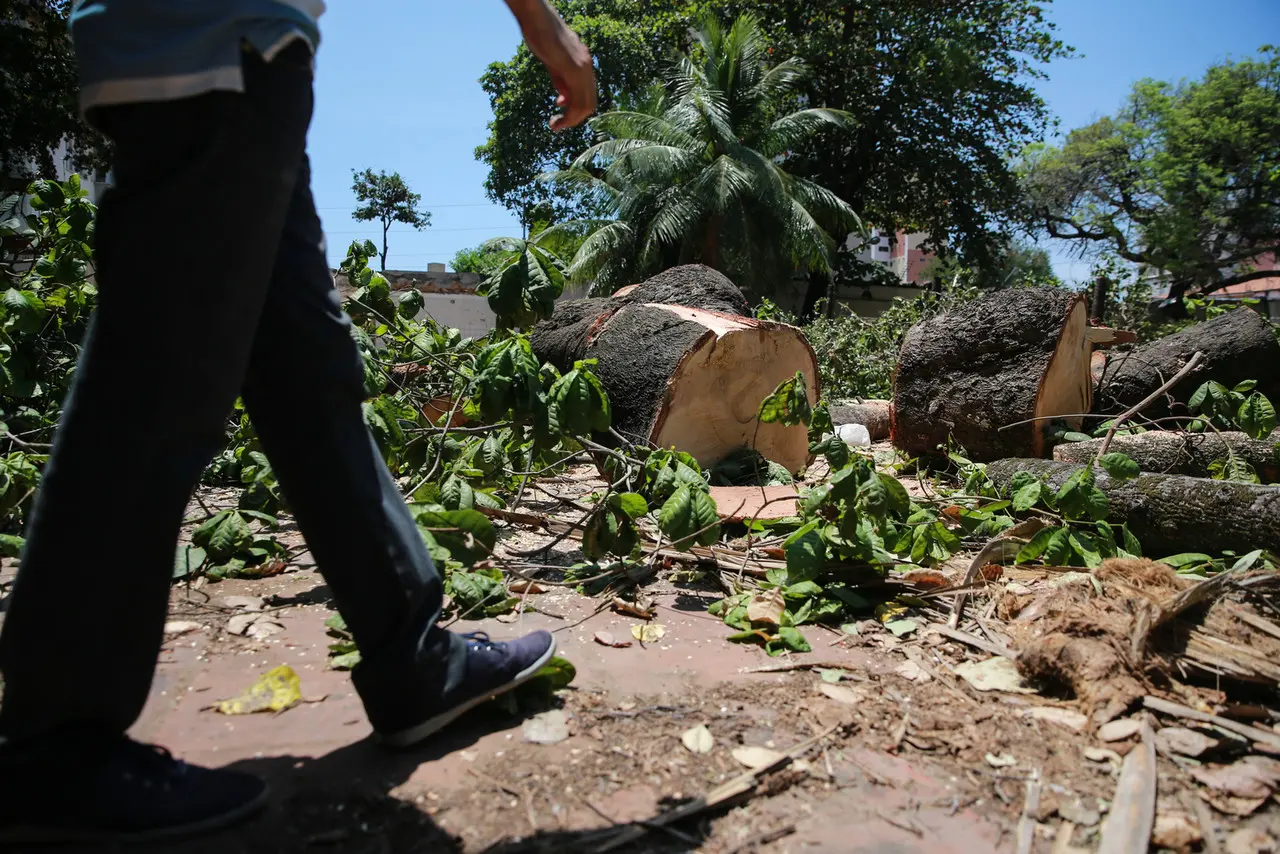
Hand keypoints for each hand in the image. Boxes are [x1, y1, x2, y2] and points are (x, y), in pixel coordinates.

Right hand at [506, 0, 595, 130]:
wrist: (536, 16)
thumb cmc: (540, 34)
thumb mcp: (552, 62)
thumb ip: (560, 80)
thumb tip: (564, 99)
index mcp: (583, 64)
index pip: (587, 95)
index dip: (576, 109)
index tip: (560, 113)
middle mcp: (587, 66)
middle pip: (589, 103)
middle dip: (574, 119)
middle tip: (558, 125)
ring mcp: (582, 67)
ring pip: (585, 105)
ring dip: (571, 120)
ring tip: (555, 126)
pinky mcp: (574, 68)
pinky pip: (578, 99)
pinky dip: (569, 115)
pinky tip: (557, 119)